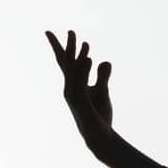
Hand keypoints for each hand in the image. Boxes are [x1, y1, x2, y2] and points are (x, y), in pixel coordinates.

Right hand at [45, 29, 113, 152]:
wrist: (100, 137)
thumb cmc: (98, 115)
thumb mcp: (102, 91)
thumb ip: (102, 75)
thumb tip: (104, 60)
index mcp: (74, 84)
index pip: (67, 62)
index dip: (65, 47)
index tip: (63, 31)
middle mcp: (70, 88)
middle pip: (67, 63)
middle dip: (69, 47)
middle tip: (72, 31)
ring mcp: (74, 96)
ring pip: (74, 72)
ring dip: (79, 56)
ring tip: (86, 43)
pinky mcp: (80, 103)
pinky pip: (81, 83)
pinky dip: (84, 71)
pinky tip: (89, 59)